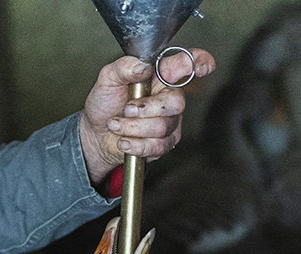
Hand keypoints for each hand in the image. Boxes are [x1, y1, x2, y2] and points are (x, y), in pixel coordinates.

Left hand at [79, 48, 215, 184]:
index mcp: (159, 76)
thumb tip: (143, 65)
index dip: (198, 62)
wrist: (97, 133)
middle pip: (176, 102)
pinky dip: (136, 144)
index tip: (203, 67)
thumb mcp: (108, 79)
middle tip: (126, 109)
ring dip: (133, 127)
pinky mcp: (166, 142)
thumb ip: (124, 68)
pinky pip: (158, 145)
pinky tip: (124, 140)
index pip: (185, 65)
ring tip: (116, 125)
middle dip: (147, 109)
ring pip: (162, 126)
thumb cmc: (106, 103)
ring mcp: (170, 121)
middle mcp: (169, 97)